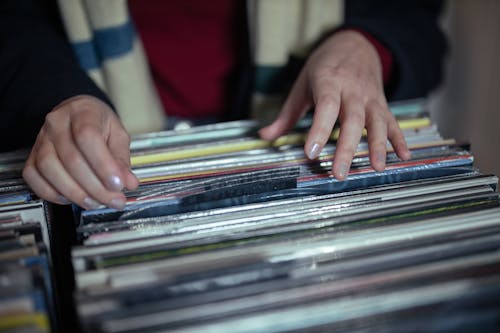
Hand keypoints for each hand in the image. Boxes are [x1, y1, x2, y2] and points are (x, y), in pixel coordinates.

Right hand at [23, 95, 138, 209]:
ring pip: (49, 169)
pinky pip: (33, 177)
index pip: (88, 137)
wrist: (76, 114)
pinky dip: (52, 193)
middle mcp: (57, 123)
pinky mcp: (32, 155)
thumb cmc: (98, 124)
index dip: (103, 164)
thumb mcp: (118, 135)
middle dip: (95, 187)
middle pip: (71, 158)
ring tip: (95, 202)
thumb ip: (123, 159)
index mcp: (82, 112)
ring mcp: (41, 139)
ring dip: (74, 192)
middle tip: (113, 200)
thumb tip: (128, 183)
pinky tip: (71, 198)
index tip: (118, 184)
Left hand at [259, 30, 409, 179]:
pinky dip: (400, 139)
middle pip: (352, 120)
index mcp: (329, 81)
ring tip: (377, 167)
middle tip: (339, 173)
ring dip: (378, 145)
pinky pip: (393, 122)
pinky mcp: (382, 103)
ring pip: (376, 121)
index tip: (311, 152)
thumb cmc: (325, 66)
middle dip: (346, 148)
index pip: (326, 107)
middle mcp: (352, 90)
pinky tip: (403, 157)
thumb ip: (285, 115)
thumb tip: (265, 136)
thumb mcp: (302, 84)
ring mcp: (370, 97)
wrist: (356, 43)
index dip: (319, 129)